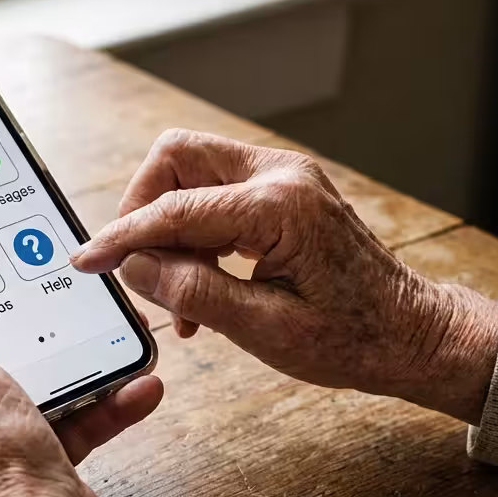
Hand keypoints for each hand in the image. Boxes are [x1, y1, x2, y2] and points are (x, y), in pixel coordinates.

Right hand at [72, 129, 497, 424]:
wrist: (410, 334)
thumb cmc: (352, 338)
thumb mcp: (264, 329)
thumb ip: (193, 292)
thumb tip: (134, 266)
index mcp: (280, 207)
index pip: (175, 209)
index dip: (122, 236)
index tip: (86, 260)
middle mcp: (281, 175)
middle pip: (177, 157)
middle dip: (141, 207)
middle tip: (132, 265)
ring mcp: (284, 177)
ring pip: (191, 171)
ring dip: (167, 226)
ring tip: (175, 295)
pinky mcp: (283, 190)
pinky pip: (214, 192)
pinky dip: (193, 231)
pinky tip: (198, 285)